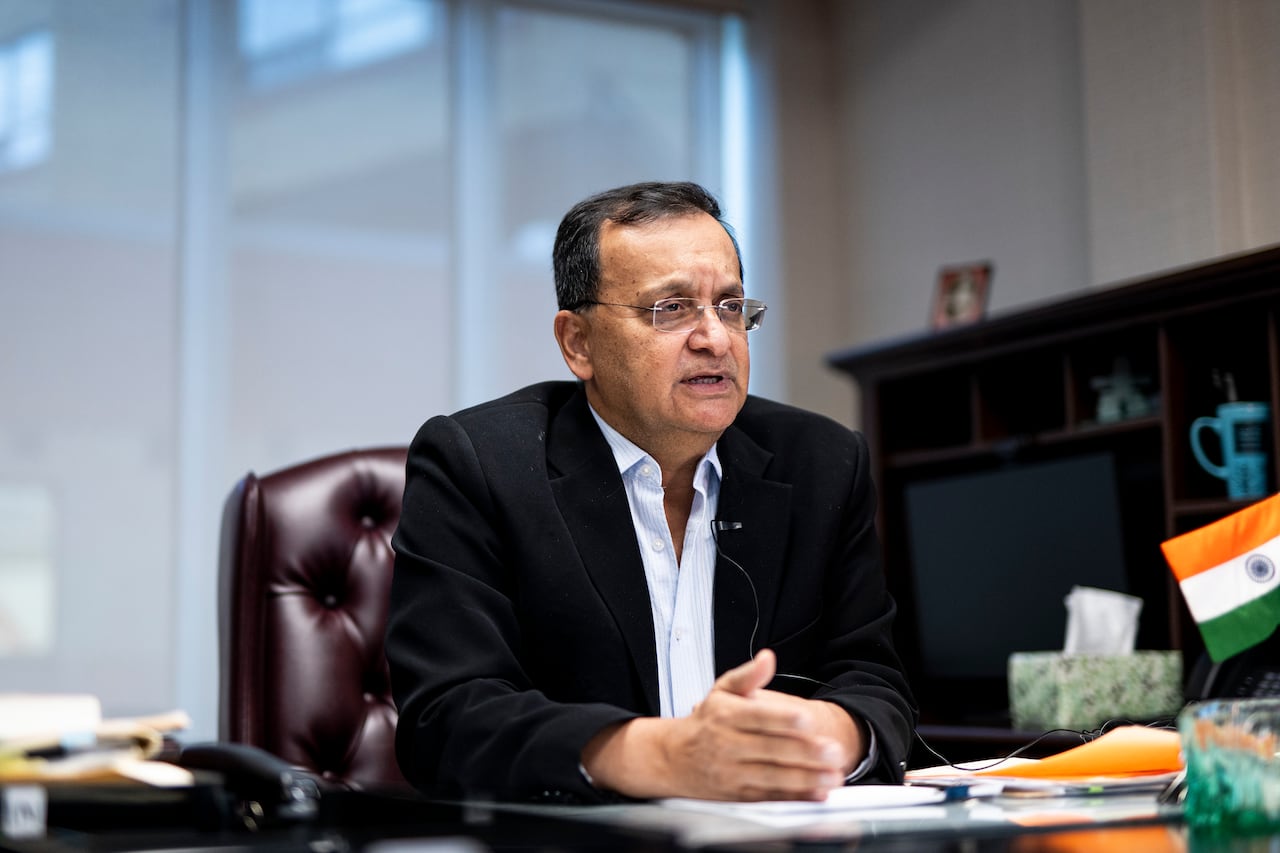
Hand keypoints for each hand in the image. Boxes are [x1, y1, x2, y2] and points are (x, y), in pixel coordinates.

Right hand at [581, 649, 866, 800]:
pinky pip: (770, 798)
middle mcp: (727, 745)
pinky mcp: (738, 795)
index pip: (757, 716)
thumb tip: (768, 658)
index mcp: (725, 716)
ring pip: (773, 776)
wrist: (672, 758)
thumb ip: (748, 675)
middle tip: (834, 750)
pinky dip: (795, 797)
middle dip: (805, 752)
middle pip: (770, 748)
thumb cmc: (705, 723)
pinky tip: (817, 794)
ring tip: (833, 775)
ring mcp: (732, 773)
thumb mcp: (721, 691)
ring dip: (806, 778)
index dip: (783, 718)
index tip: (808, 718)